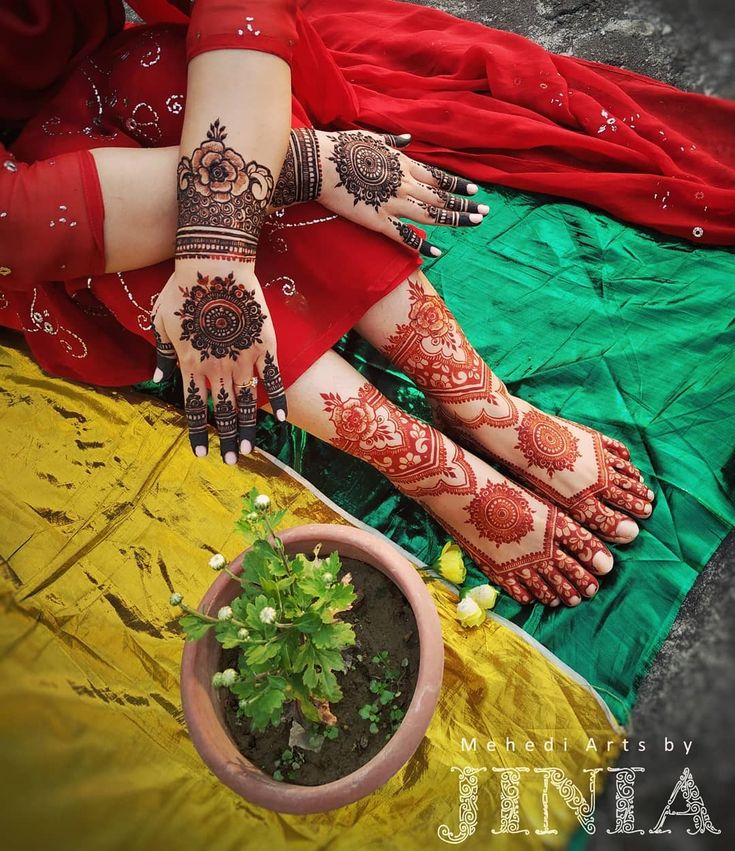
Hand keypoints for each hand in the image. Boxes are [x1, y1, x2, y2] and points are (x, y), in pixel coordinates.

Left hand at [151, 265, 286, 463]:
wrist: (215, 265)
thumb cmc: (183, 289)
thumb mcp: (161, 321)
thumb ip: (162, 354)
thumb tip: (156, 379)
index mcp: (191, 364)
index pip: (194, 408)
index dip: (198, 433)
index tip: (202, 454)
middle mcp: (218, 368)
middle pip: (223, 413)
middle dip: (226, 440)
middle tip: (231, 461)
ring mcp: (243, 359)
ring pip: (246, 403)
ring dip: (248, 430)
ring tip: (249, 451)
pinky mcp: (264, 346)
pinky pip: (272, 380)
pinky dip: (276, 401)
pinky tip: (278, 419)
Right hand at [270, 128, 488, 256]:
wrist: (321, 163)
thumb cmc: (342, 147)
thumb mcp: (372, 137)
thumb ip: (393, 141)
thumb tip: (408, 138)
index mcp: (404, 164)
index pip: (439, 177)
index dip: (458, 186)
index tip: (474, 192)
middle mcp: (406, 184)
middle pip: (442, 198)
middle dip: (465, 205)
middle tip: (484, 212)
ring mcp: (395, 204)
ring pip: (432, 215)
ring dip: (456, 221)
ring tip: (474, 224)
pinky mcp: (380, 221)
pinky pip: (406, 237)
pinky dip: (423, 246)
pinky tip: (438, 252)